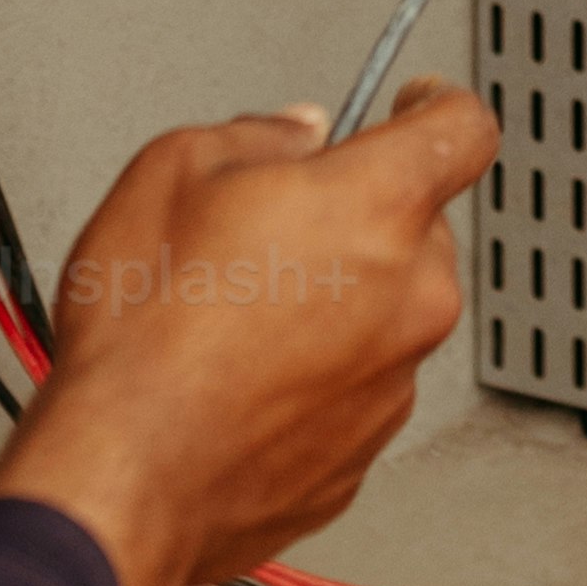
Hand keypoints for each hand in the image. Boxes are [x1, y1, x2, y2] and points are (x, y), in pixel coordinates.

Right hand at [0, 80, 495, 585]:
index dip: (438, 105)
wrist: (123, 479)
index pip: (463, 128)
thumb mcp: (173, 171)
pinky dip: (313, 379)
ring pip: (387, 314)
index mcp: (380, 206)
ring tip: (237, 323)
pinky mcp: (363, 453)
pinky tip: (239, 383)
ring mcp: (394, 383)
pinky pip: (354, 389)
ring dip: (335, 306)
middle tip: (272, 233)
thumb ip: (257, 133)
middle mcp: (413, 295)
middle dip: (359, 220)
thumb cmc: (144, 339)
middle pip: (418, 228)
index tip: (417, 107)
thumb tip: (291, 135)